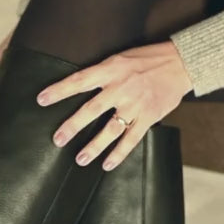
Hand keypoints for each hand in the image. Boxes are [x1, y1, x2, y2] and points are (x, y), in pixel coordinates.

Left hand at [36, 40, 193, 170]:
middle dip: (73, 126)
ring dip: (94, 146)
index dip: (59, 90)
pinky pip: (131, 139)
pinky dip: (119, 153)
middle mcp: (121, 87)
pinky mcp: (149, 116)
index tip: (41, 100)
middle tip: (58, 140)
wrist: (183, 62)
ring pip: (111, 130)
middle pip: (91, 109)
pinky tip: (107, 164)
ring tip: (80, 159)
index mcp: (111, 69)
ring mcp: (135, 104)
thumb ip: (101, 73)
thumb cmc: (147, 59)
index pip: (79, 80)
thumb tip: (76, 85)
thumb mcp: (120, 58)